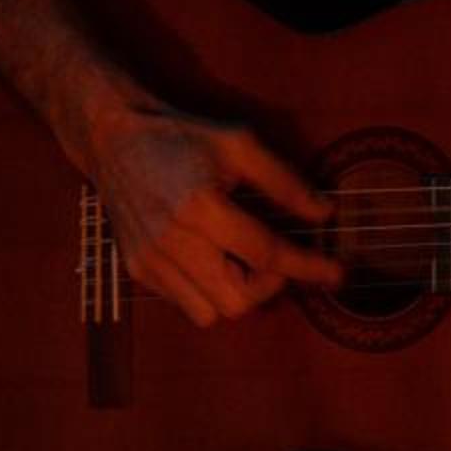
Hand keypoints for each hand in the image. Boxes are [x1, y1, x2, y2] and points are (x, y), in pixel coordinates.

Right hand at [84, 103, 338, 326]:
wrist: (114, 140)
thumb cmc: (182, 137)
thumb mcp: (240, 144)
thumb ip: (284, 182)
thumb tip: (324, 214)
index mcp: (201, 207)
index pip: (266, 254)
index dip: (307, 266)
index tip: (336, 273)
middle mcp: (172, 242)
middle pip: (238, 300)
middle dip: (269, 286)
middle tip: (275, 258)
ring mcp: (150, 261)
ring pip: (211, 312)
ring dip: (238, 292)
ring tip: (242, 258)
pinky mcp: (137, 270)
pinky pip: (185, 303)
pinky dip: (208, 290)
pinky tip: (212, 258)